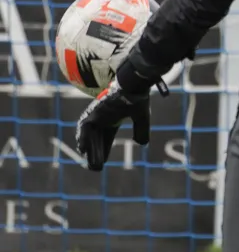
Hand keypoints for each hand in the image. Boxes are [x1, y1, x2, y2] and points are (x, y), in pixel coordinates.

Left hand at [76, 57, 167, 171]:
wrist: (135, 84)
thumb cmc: (139, 98)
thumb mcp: (142, 118)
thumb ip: (141, 130)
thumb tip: (142, 143)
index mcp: (113, 117)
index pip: (107, 136)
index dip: (105, 149)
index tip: (103, 162)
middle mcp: (103, 117)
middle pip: (97, 138)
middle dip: (96, 153)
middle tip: (95, 167)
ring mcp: (97, 114)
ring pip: (89, 135)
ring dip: (89, 149)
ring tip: (90, 163)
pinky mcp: (94, 111)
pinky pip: (85, 127)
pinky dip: (83, 138)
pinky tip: (83, 150)